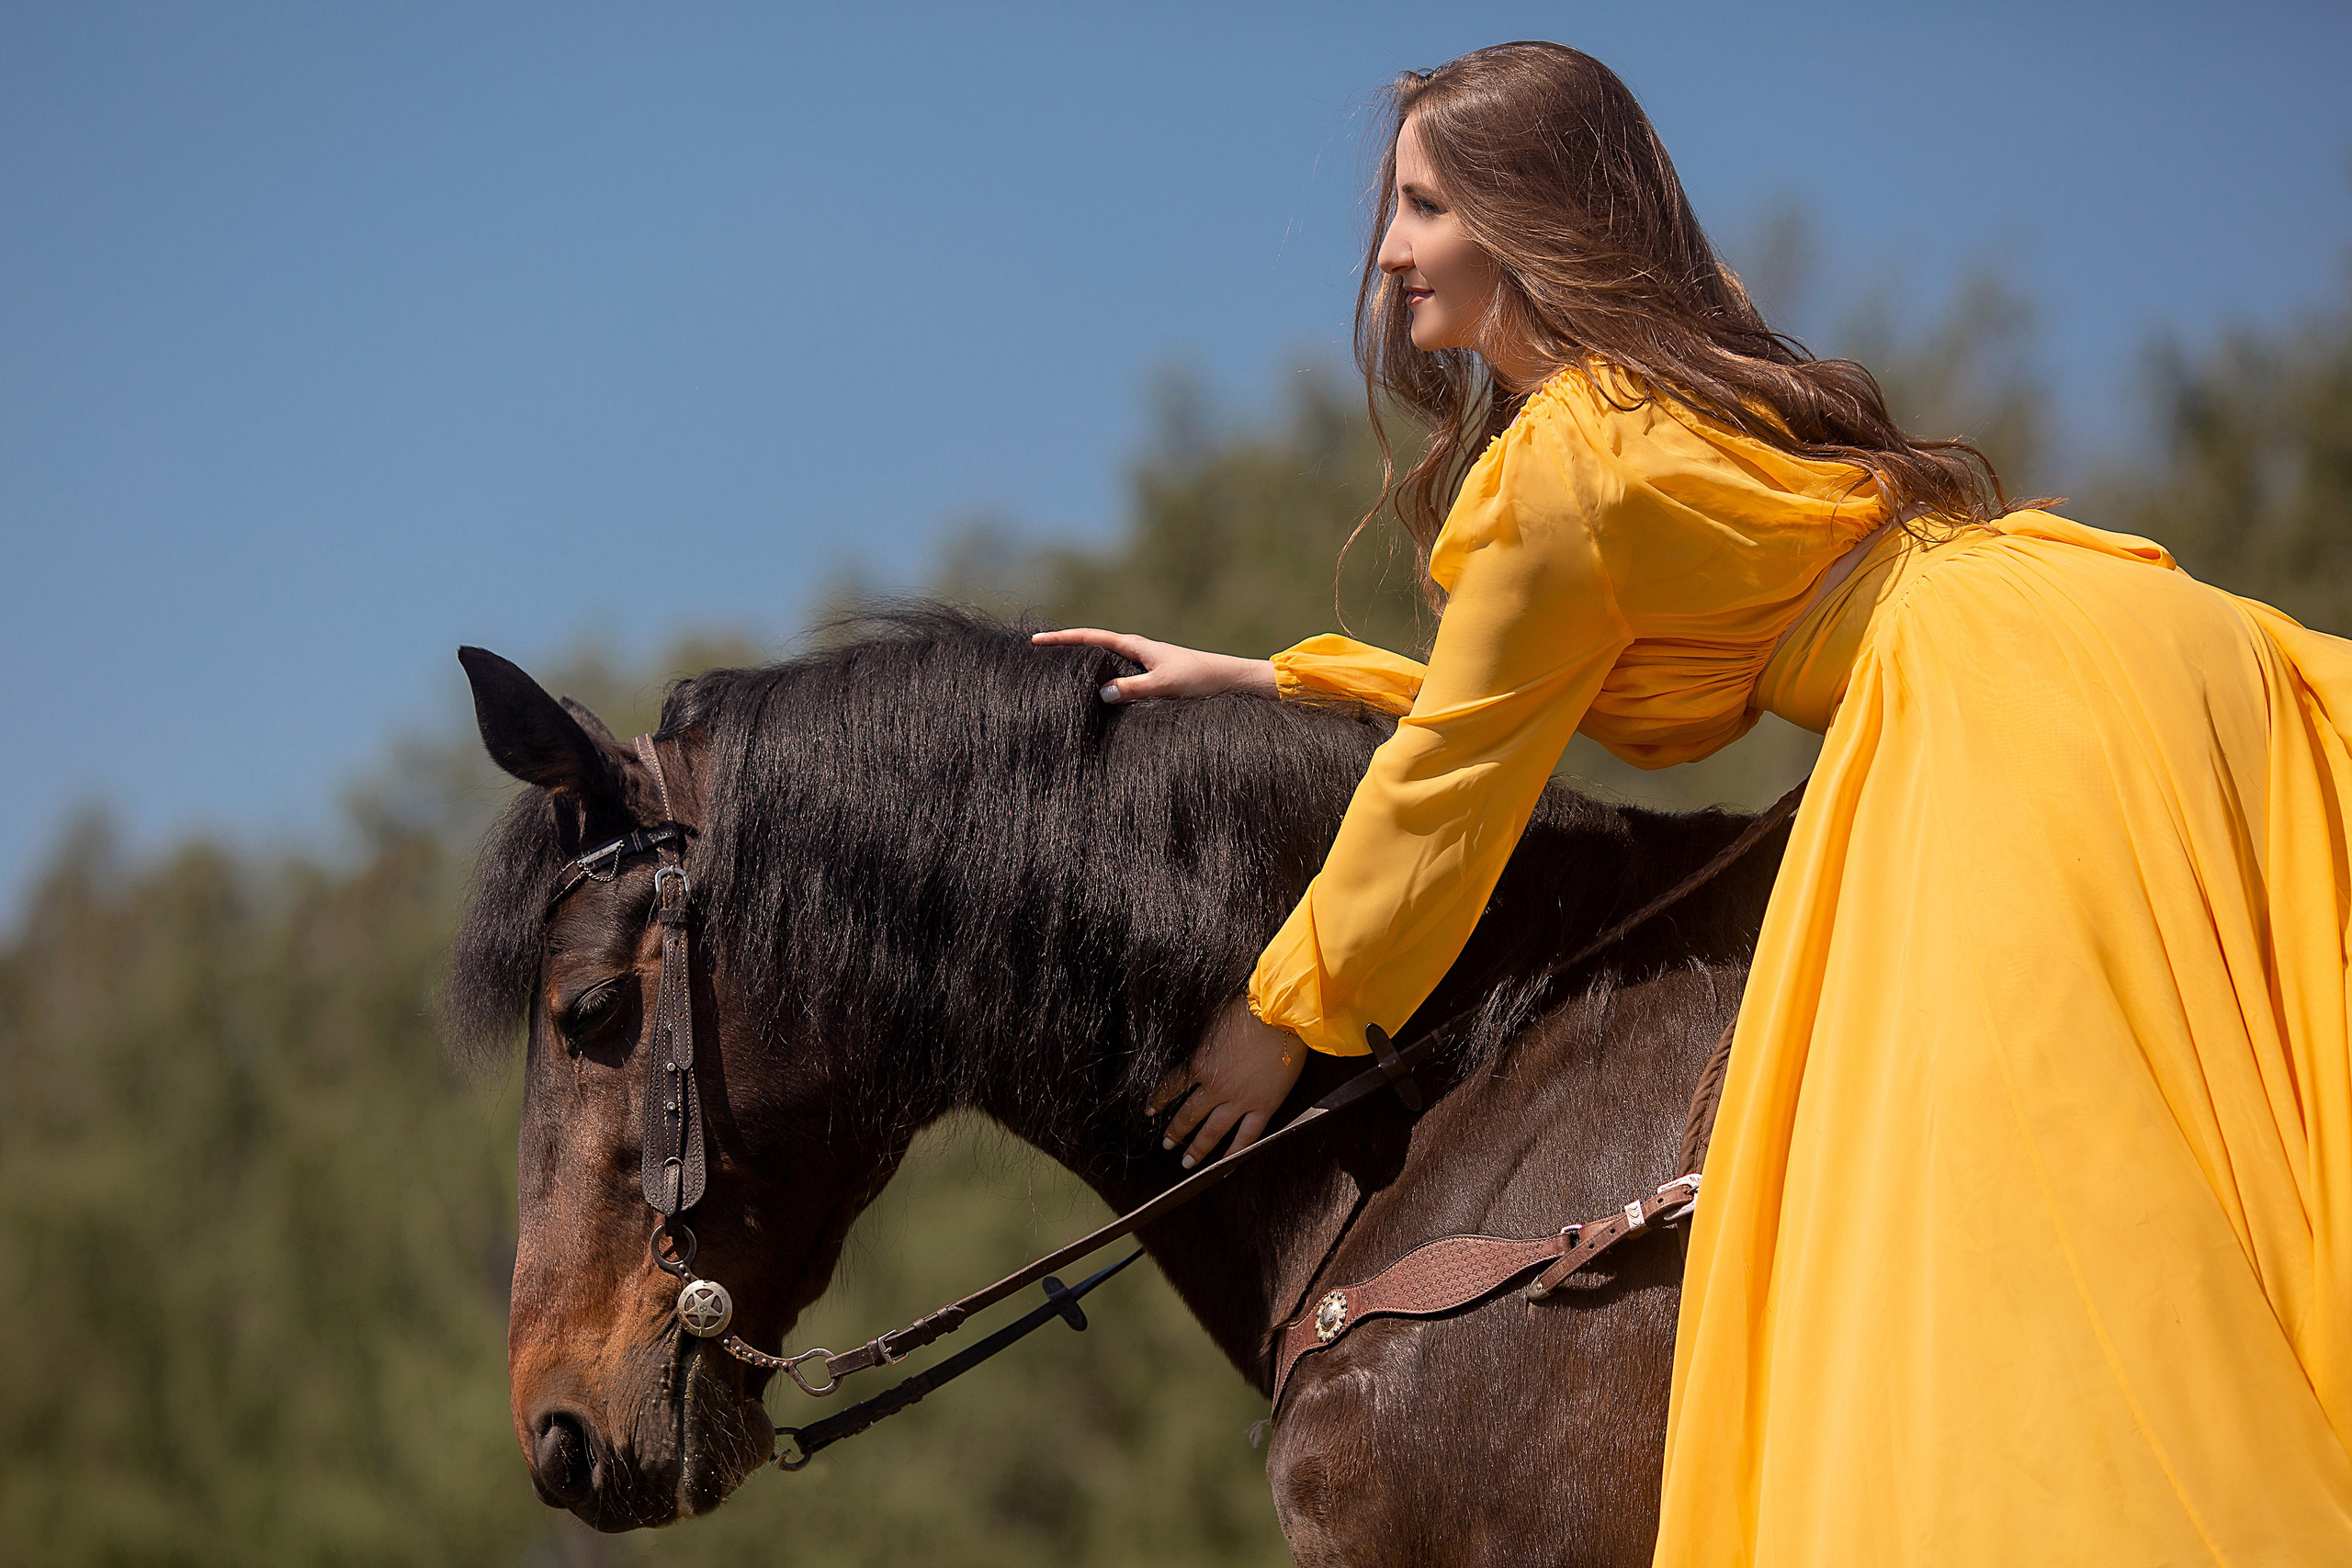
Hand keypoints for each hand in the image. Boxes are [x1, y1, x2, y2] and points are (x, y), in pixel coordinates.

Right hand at [1030, 627, 1277, 704]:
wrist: (1232, 682)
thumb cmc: (1201, 682)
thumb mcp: (1165, 686)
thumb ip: (1133, 689)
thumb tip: (1101, 692)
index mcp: (1137, 646)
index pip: (1091, 638)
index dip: (1062, 640)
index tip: (1036, 641)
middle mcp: (1138, 651)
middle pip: (1093, 646)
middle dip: (1066, 648)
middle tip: (1037, 653)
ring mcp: (1144, 664)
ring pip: (1105, 662)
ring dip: (1082, 665)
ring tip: (1057, 674)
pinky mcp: (1152, 679)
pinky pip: (1118, 676)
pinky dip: (1100, 680)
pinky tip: (1094, 694)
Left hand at [1148, 998, 1306, 1167]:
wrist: (1279, 1015)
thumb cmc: (1247, 1010)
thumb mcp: (1213, 1024)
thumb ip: (1202, 1045)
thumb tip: (1197, 1052)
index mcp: (1200, 1065)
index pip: (1172, 1087)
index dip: (1159, 1100)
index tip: (1151, 1111)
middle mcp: (1215, 1088)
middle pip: (1189, 1115)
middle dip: (1175, 1132)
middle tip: (1167, 1145)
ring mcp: (1239, 1100)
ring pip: (1213, 1131)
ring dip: (1198, 1149)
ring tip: (1187, 1162)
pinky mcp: (1263, 1106)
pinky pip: (1247, 1136)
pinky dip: (1235, 1152)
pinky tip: (1226, 1165)